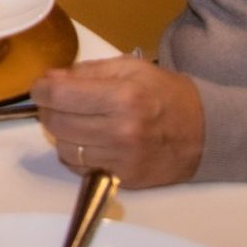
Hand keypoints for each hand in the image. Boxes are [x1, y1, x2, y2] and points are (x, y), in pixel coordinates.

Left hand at [33, 57, 204, 187]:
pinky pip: (80, 167)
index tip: (41, 86)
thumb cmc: (166, 94)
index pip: (59, 95)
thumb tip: (51, 79)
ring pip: (64, 148)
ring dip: (62, 132)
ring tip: (77, 120)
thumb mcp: (130, 68)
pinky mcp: (124, 179)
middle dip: (49, 109)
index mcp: (123, 97)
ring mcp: (123, 159)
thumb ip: (87, 71)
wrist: (205, 132)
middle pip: (56, 123)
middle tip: (59, 101)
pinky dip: (76, 153)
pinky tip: (90, 140)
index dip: (41, 89)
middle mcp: (121, 131)